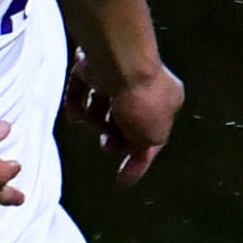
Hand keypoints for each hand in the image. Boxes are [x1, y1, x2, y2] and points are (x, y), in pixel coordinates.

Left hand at [64, 53, 183, 184]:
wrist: (118, 61)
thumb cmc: (141, 100)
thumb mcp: (152, 135)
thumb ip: (144, 150)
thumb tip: (136, 156)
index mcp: (167, 99)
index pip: (152, 135)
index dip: (138, 160)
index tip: (122, 180)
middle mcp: (144, 84)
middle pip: (124, 120)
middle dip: (113, 135)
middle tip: (107, 144)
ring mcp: (117, 74)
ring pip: (101, 106)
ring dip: (94, 119)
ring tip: (93, 121)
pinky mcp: (92, 66)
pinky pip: (80, 91)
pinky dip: (76, 104)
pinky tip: (76, 115)